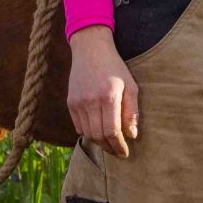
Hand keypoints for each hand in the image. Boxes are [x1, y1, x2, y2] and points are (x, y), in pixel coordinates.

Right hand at [67, 25, 138, 156]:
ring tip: (109, 143)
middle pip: (98, 136)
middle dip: (109, 148)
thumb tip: (132, 135)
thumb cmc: (115, 67)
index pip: (112, 132)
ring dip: (99, 142)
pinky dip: (88, 133)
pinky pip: (78, 126)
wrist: (90, 49)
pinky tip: (97, 131)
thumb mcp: (130, 85)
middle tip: (118, 152)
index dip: (118, 146)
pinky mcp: (70, 102)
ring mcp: (78, 102)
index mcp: (108, 97)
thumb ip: (131, 111)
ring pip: (87, 133)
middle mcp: (91, 101)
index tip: (125, 153)